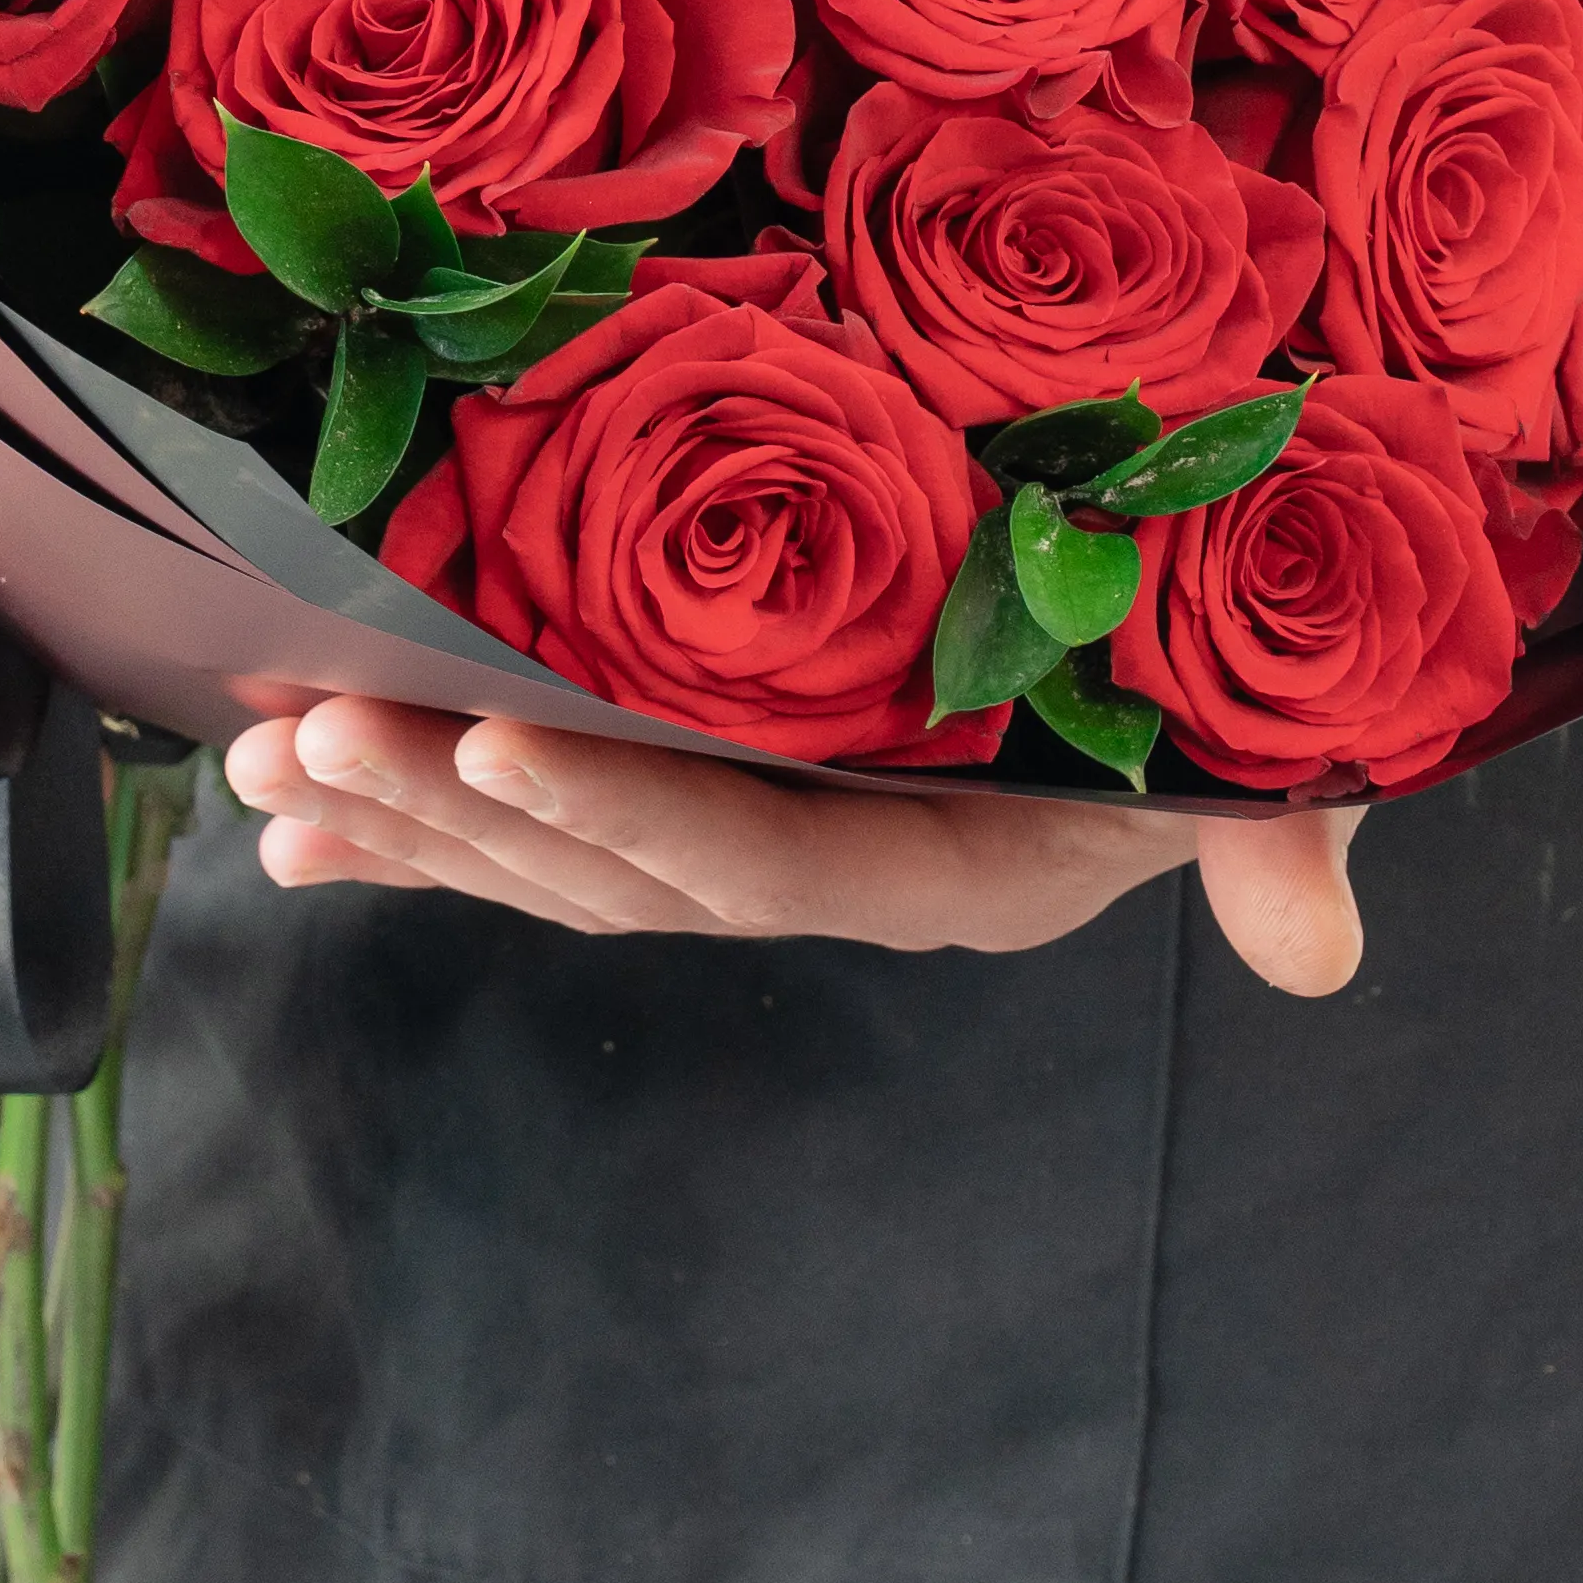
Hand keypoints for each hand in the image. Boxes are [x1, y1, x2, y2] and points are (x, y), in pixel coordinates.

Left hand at [220, 700, 1369, 995]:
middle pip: (626, 868)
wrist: (1222, 631)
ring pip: (564, 856)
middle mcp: (845, 879)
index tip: (483, 732)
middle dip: (455, 806)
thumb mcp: (1283, 746)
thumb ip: (1279, 839)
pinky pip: (550, 839)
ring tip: (264, 761)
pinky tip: (296, 820)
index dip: (628, 807)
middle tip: (303, 731)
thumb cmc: (1247, 668)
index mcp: (956, 870)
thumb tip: (1318, 951)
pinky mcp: (715, 807)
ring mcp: (773, 849)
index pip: (765, 856)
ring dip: (407, 814)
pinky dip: (420, 825)